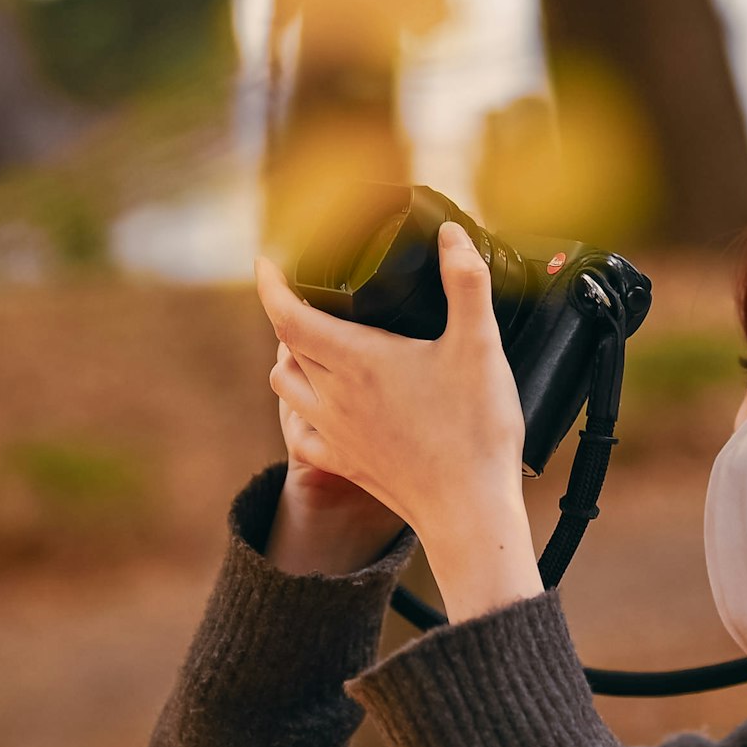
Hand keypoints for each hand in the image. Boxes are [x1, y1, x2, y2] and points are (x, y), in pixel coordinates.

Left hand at [254, 226, 541, 614]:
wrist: (468, 512)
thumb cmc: (474, 430)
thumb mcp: (480, 344)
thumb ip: (466, 282)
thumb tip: (450, 235)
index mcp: (356, 360)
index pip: (287, 315)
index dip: (270, 284)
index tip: (267, 261)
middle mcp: (333, 396)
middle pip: (286, 347)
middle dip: (289, 315)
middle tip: (308, 295)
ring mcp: (335, 433)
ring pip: (287, 388)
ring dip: (291, 360)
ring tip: (313, 343)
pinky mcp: (345, 463)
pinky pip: (301, 432)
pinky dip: (301, 411)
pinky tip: (323, 406)